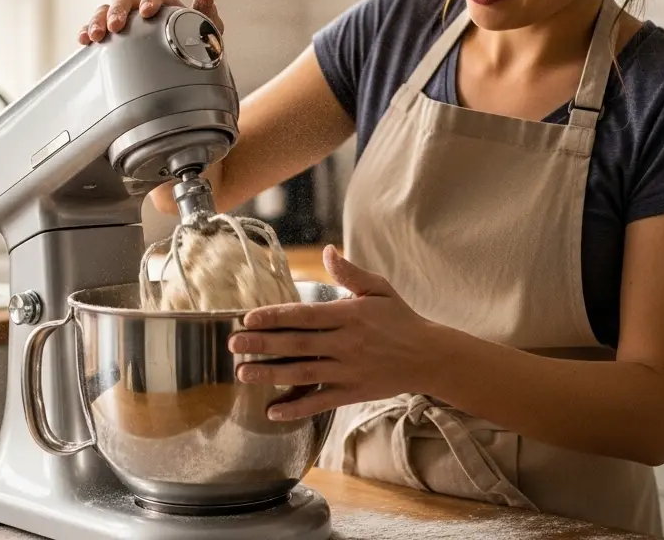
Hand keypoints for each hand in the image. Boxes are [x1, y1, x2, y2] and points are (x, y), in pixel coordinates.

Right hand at [79, 0, 223, 44]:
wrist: (185, 72)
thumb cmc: (195, 47)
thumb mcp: (204, 34)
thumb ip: (206, 15)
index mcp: (165, 4)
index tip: (147, 12)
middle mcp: (141, 9)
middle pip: (124, 0)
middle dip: (117, 11)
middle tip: (116, 27)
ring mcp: (125, 23)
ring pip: (106, 12)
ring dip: (98, 20)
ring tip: (95, 36)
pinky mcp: (112, 38)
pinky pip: (95, 29)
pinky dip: (86, 31)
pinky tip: (83, 41)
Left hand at [228, 245, 443, 420]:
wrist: (430, 356)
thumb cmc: (400, 319)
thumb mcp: (379, 289)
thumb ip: (350, 273)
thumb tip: (327, 251)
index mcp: (349, 315)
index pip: (305, 315)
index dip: (275, 316)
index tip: (248, 318)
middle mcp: (346, 343)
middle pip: (297, 344)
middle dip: (262, 344)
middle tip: (233, 344)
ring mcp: (349, 370)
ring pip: (303, 373)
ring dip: (271, 374)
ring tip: (243, 373)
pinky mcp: (353, 392)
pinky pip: (320, 402)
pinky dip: (297, 409)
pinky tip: (273, 412)